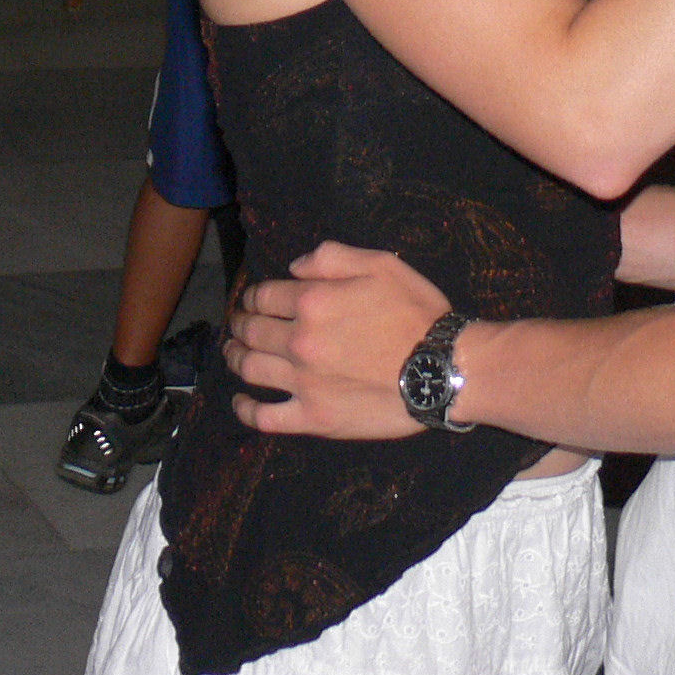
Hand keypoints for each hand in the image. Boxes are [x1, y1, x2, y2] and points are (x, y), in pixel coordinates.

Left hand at [225, 241, 450, 438]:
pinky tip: (240, 401)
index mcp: (312, 302)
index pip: (265, 296)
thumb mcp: (380, 264)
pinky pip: (265, 417)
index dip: (254, 295)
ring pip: (250, 369)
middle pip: (253, 331)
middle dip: (241, 323)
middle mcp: (299, 342)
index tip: (254, 299)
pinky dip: (245, 409)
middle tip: (239, 323)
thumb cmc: (415, 311)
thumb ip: (331, 257)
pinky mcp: (313, 418)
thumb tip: (294, 267)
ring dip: (234, 358)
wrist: (441, 367)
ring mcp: (303, 383)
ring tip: (232, 352)